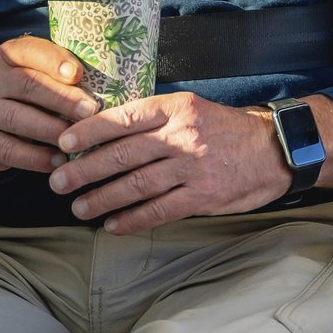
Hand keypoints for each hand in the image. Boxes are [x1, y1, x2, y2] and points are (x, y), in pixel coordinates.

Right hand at [0, 36, 102, 173]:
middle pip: (28, 85)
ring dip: (51, 130)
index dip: (54, 61)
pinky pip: (9, 150)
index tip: (77, 74)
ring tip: (77, 139)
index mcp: (11, 55)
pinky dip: (36, 158)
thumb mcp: (44, 76)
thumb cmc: (33, 95)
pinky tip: (59, 161)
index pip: (30, 50)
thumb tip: (105, 85)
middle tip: (90, 111)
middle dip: (62, 99)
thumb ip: (66, 74)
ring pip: (17, 118)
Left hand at [48, 92, 291, 233]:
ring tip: (78, 207)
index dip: (89, 131)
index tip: (63, 142)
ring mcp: (193, 168)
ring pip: (137, 185)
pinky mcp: (203, 196)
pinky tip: (112, 225)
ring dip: (102, 198)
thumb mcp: (193, 108)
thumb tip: (106, 132)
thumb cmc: (226, 129)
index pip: (124, 117)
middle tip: (57, 182)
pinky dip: (132, 219)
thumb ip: (156, 119)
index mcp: (177, 107)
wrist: (275, 149)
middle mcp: (182, 135)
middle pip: (124, 154)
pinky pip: (159, 210)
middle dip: (85, 169)